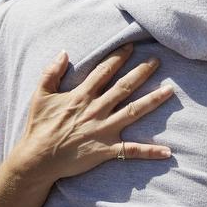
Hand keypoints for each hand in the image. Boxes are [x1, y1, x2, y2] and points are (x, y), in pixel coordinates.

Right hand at [10, 44, 173, 181]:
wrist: (37, 159)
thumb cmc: (38, 127)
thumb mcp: (40, 95)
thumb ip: (51, 72)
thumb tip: (63, 52)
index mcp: (81, 96)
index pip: (104, 71)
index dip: (118, 57)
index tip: (132, 47)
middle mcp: (96, 110)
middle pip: (124, 87)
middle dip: (142, 72)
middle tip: (157, 61)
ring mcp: (103, 130)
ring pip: (133, 112)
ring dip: (152, 100)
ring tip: (170, 90)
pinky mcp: (106, 150)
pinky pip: (131, 151)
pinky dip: (150, 151)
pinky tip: (167, 151)